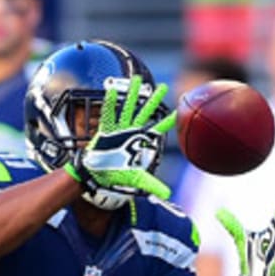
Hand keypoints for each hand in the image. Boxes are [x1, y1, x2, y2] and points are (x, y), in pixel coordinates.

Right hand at [66, 76, 174, 201]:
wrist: (97, 175)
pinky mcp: (106, 130)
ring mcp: (119, 129)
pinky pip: (108, 114)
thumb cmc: (115, 176)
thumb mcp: (136, 179)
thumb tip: (167, 196)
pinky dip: (109, 103)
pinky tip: (110, 90)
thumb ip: (152, 185)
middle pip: (146, 112)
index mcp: (140, 141)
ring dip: (132, 94)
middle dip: (154, 100)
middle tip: (162, 87)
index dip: (168, 121)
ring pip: (128, 108)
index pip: (158, 129)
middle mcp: (132, 132)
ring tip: (137, 80)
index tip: (177, 112)